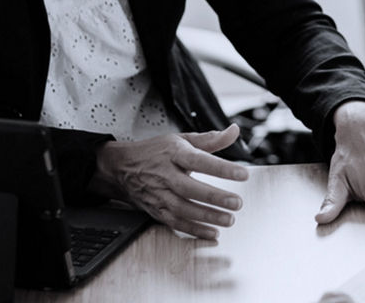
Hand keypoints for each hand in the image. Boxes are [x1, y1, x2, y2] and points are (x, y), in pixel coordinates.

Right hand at [91, 124, 248, 239]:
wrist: (122, 168)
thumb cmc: (156, 152)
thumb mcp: (181, 139)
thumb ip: (210, 139)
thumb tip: (234, 131)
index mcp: (174, 153)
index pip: (199, 160)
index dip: (221, 168)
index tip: (242, 174)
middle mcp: (165, 174)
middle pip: (190, 188)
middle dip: (214, 197)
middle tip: (237, 203)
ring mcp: (159, 194)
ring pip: (183, 208)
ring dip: (207, 216)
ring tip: (229, 219)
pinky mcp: (156, 210)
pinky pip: (175, 222)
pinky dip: (194, 229)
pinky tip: (212, 232)